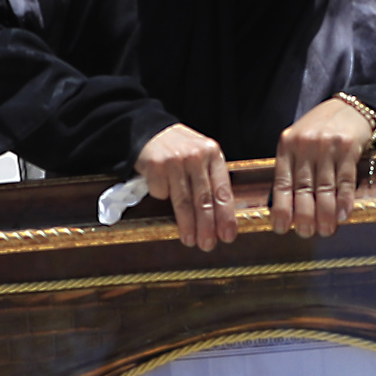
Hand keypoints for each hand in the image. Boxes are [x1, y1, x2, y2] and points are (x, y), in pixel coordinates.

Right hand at [135, 121, 237, 250]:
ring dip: (188, 225)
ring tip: (190, 240)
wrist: (148, 130)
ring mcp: (175, 161)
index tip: (228, 235)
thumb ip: (210, 178)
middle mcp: (196, 156)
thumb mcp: (201, 156)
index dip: (226, 216)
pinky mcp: (156, 165)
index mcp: (213, 154)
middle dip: (207, 226)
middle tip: (208, 245)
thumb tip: (219, 218)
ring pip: (183, 201)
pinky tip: (161, 193)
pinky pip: (161, 192)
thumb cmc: (179, 149)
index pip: (222, 191)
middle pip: (204, 199)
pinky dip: (161, 197)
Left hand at [271, 99, 374, 237]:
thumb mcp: (298, 142)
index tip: (281, 228)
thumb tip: (287, 207)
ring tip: (326, 231)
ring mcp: (327, 146)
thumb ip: (292, 167)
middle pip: (304, 188)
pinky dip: (345, 200)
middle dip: (305, 216)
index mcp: (288, 145)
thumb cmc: (320, 129)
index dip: (282, 208)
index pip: (283, 183)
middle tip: (307, 233)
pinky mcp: (348, 148)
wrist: (349, 107)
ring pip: (325, 188)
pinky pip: (345, 180)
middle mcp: (305, 146)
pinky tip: (344, 215)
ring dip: (326, 214)